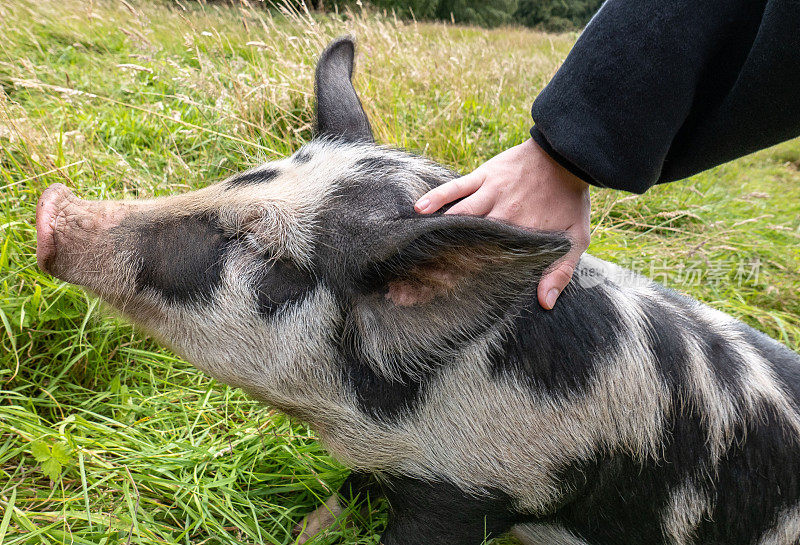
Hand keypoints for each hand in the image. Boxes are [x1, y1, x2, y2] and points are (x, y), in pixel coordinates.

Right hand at [414, 138, 590, 309]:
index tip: (446, 292)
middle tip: (422, 278)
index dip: (467, 277)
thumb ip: (561, 271)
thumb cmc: (571, 199)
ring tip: (415, 250)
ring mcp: (491, 193)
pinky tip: (419, 209)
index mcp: (522, 233)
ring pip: (458, 216)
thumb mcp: (576, 238)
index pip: (490, 261)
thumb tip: (544, 303)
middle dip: (444, 260)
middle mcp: (503, 214)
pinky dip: (436, 197)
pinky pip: (456, 187)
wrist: (568, 155)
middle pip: (468, 242)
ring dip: (437, 233)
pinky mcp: (484, 175)